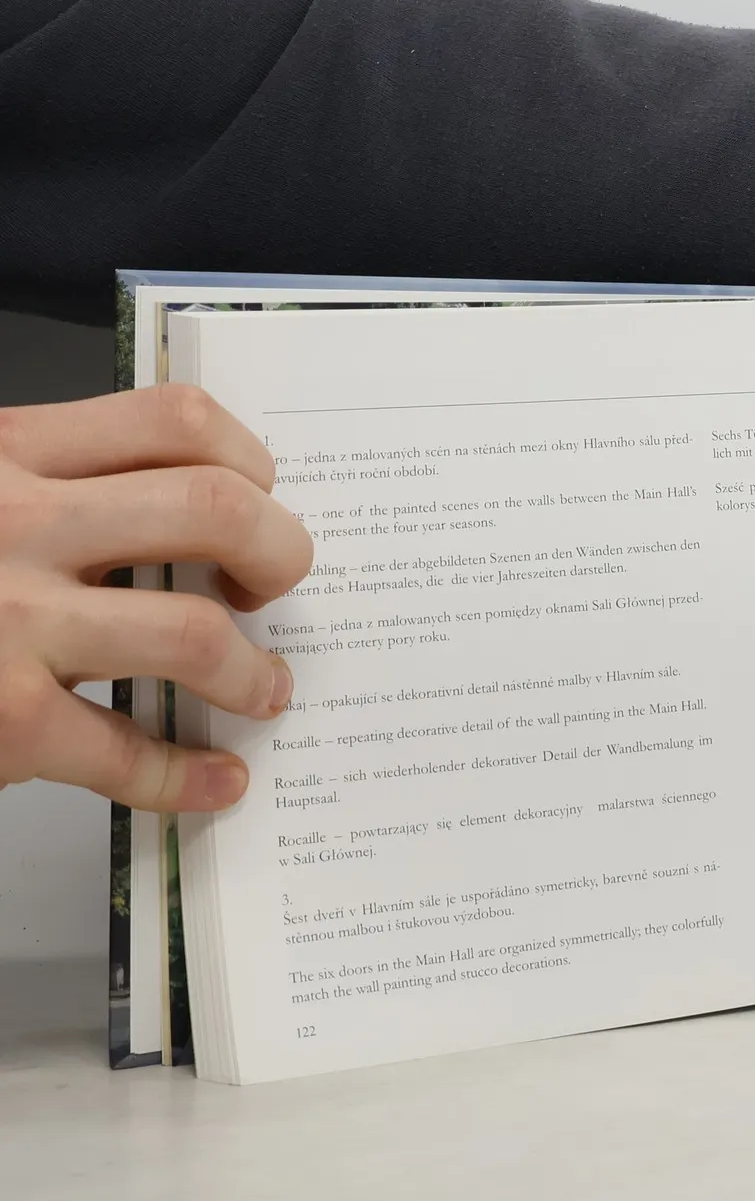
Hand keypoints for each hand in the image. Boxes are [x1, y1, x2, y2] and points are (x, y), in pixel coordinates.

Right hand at [0, 386, 313, 810]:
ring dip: (254, 669)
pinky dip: (184, 774)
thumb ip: (50, 484)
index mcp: (8, 453)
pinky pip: (121, 750)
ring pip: (193, 630)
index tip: (261, 497)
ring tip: (265, 688)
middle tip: (275, 587)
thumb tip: (187, 518)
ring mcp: (4, 624)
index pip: (176, 420)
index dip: (250, 460)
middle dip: (280, 551)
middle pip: (215, 507)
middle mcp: (15, 524)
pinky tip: (214, 781)